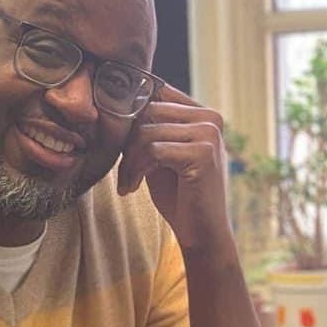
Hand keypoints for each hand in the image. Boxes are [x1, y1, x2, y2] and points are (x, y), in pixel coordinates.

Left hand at [117, 84, 230, 251]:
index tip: (119, 144)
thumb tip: (116, 104)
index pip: (156, 93)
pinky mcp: (202, 154)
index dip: (131, 115)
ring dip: (128, 160)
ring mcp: (209, 134)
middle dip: (127, 142)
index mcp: (202, 113)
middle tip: (123, 170)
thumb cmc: (178, 194)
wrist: (202, 233)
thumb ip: (147, 128)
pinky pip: (152, 150)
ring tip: (127, 182)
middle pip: (147, 111)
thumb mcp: (159, 153)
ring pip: (145, 132)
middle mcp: (210, 118)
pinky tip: (132, 188)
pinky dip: (135, 170)